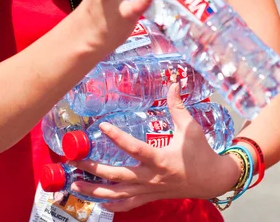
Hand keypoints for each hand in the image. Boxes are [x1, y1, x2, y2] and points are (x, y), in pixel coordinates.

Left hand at [68, 84, 240, 211]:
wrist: (213, 180)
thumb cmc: (201, 153)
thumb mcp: (191, 128)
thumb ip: (178, 106)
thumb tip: (173, 84)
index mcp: (160, 159)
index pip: (134, 148)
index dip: (117, 137)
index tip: (102, 126)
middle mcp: (151, 177)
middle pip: (118, 176)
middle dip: (94, 169)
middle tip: (76, 161)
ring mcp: (150, 190)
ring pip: (118, 194)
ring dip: (95, 191)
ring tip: (76, 184)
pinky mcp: (151, 197)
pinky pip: (129, 204)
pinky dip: (112, 204)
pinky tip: (98, 200)